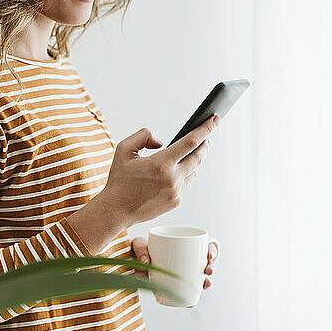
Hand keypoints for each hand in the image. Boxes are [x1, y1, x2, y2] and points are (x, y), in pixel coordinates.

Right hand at [96, 115, 219, 228]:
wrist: (117, 210)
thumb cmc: (119, 181)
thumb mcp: (124, 150)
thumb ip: (143, 137)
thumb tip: (161, 141)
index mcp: (161, 164)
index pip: (191, 142)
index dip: (205, 129)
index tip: (215, 120)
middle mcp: (172, 179)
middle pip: (198, 157)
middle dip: (205, 144)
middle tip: (208, 137)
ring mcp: (176, 192)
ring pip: (194, 171)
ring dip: (195, 160)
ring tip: (194, 152)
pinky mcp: (176, 202)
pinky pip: (185, 184)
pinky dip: (184, 174)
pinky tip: (177, 171)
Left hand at [131, 236, 216, 289]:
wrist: (130, 260)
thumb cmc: (138, 250)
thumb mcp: (138, 244)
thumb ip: (140, 249)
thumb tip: (146, 261)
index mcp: (183, 245)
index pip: (205, 246)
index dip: (212, 251)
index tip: (210, 255)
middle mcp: (186, 259)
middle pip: (205, 263)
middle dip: (211, 267)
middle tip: (209, 270)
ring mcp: (182, 272)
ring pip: (198, 277)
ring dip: (205, 282)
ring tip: (205, 284)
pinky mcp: (174, 285)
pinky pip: (186, 292)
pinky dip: (189, 297)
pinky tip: (191, 302)